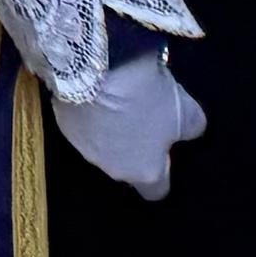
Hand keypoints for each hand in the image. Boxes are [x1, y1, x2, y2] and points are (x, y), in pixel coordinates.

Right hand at [57, 47, 201, 198]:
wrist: (97, 66)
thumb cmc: (147, 96)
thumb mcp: (186, 110)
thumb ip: (192, 128)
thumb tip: (189, 130)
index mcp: (145, 172)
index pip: (157, 190)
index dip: (164, 170)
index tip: (166, 150)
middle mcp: (112, 168)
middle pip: (127, 166)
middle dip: (135, 146)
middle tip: (144, 115)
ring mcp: (83, 147)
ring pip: (102, 146)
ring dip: (111, 130)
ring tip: (118, 99)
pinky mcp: (63, 123)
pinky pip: (82, 124)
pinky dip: (90, 113)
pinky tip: (98, 89)